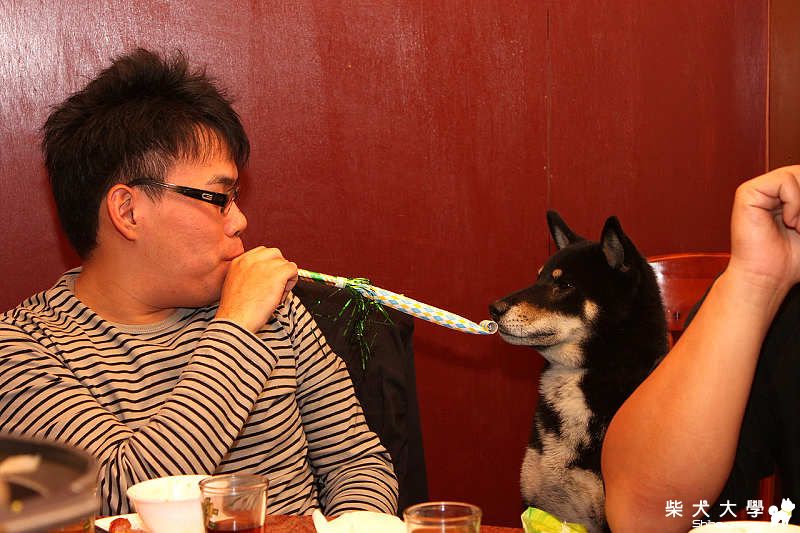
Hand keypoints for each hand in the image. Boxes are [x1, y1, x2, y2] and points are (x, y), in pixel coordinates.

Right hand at [216, 247, 297, 332]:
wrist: (236, 321)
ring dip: (285, 277)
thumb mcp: (235, 285)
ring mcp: (265, 265)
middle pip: (275, 254)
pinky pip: (293, 269)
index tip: (266, 280)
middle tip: (273, 286)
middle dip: (278, 268)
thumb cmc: (236, 311)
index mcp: (239, 261)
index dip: (268, 266)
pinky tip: (281, 294)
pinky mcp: (277, 274)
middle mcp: (251, 259)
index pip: (261, 252)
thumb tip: (265, 275)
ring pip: (285, 263)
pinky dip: (292, 281)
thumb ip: (247, 275)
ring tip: (275, 293)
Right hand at [729, 165, 799, 292]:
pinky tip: (787, 221)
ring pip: (797, 173)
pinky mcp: (747, 193)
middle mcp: (771, 190)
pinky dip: (794, 202)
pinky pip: (784, 181)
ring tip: (798, 225)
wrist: (769, 276)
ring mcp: (758, 190)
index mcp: (785, 196)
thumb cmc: (792, 258)